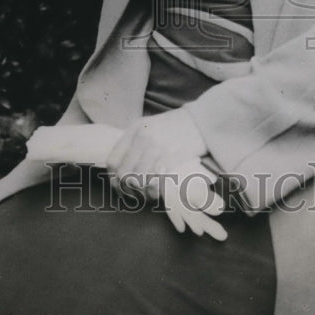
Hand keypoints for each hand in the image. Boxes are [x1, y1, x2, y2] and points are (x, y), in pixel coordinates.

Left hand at [107, 109, 226, 240]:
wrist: (201, 121)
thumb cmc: (175, 124)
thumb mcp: (149, 125)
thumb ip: (134, 140)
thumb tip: (121, 164)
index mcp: (135, 129)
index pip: (113, 159)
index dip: (113, 176)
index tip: (118, 183)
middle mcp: (143, 139)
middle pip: (124, 173)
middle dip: (125, 187)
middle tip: (130, 193)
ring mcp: (157, 149)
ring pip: (139, 180)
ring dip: (140, 192)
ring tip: (144, 194)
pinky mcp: (172, 159)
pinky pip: (156, 182)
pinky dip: (154, 192)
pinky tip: (156, 193)